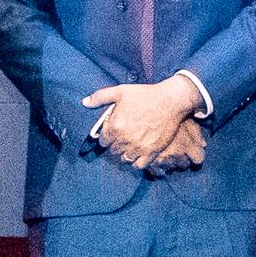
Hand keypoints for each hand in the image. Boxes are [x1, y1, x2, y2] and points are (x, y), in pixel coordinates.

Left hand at [88, 76, 202, 168]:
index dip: (107, 136)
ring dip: (125, 153)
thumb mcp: (120, 91)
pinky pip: (138, 165)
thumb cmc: (145, 94)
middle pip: (113, 151)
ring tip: (131, 145)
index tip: (114, 131)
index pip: (103, 141)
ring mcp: (138, 147)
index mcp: (115, 126)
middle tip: (124, 137)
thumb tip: (84, 102)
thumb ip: (100, 97)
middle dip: (116, 144)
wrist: (171, 100)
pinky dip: (137, 162)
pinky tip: (139, 153)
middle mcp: (125, 139)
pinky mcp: (152, 152)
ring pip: (124, 159)